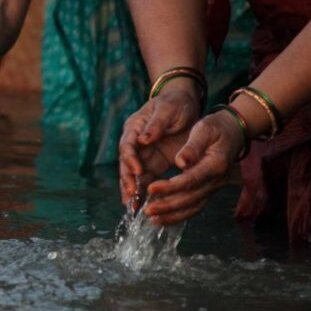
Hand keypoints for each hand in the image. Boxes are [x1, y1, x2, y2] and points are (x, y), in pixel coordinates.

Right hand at [119, 86, 201, 206]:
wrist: (185, 103)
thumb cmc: (176, 104)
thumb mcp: (168, 111)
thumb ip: (156, 125)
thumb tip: (143, 139)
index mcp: (134, 127)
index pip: (127, 146)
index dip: (131, 160)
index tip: (138, 172)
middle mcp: (134, 142)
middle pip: (126, 164)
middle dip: (128, 181)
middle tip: (131, 197)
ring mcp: (142, 153)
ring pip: (133, 174)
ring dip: (132, 190)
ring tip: (133, 208)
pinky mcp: (152, 162)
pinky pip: (145, 179)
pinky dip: (143, 192)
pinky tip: (143, 205)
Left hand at [143, 110, 241, 224]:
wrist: (233, 132)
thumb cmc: (216, 128)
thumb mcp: (204, 129)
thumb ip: (192, 147)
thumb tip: (180, 162)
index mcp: (215, 164)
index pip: (191, 179)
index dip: (171, 186)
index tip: (151, 188)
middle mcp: (216, 180)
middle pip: (191, 198)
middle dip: (168, 206)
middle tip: (147, 210)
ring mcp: (213, 187)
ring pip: (193, 206)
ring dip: (173, 215)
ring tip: (153, 219)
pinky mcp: (208, 190)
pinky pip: (194, 206)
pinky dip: (179, 215)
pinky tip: (164, 218)